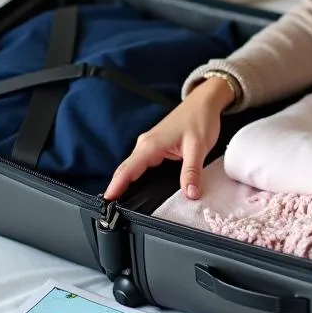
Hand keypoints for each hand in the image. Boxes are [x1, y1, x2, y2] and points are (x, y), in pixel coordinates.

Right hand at [103, 76, 233, 200]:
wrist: (204, 102)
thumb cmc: (200, 119)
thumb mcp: (199, 147)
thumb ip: (192, 172)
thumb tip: (190, 193)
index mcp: (151, 145)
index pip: (127, 170)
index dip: (115, 187)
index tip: (107, 202)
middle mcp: (145, 144)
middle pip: (126, 170)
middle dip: (117, 188)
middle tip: (112, 211)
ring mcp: (149, 144)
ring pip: (133, 167)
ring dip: (126, 183)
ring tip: (121, 203)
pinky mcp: (155, 146)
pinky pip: (140, 164)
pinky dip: (135, 176)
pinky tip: (138, 187)